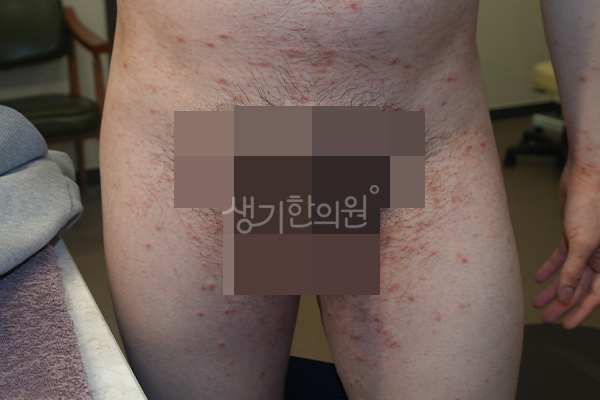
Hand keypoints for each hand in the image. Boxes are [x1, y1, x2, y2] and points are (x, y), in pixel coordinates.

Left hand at [533, 156, 599, 328]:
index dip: (580, 311)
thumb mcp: (582, 242)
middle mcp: (599, 255)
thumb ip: (574, 270)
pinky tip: (539, 279)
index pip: (595, 294)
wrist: (587, 176)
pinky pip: (562, 256)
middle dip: (563, 303)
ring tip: (538, 302)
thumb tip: (567, 296)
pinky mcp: (572, 233)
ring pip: (569, 272)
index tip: (566, 326)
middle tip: (547, 318)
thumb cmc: (592, 205)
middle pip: (580, 286)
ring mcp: (586, 244)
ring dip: (554, 287)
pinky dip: (551, 267)